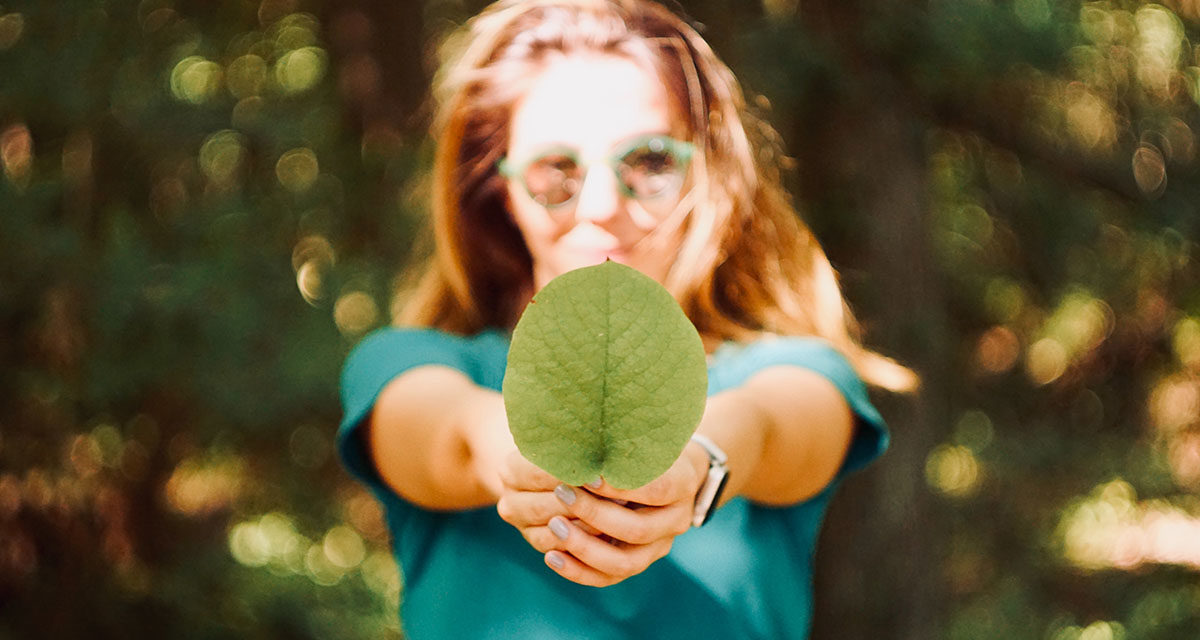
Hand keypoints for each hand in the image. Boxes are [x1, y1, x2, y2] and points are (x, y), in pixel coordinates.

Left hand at [496, 445, 707, 586]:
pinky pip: (608, 578)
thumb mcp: (644, 433)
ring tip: (553, 526)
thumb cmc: (649, 444)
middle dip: (594, 514)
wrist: (672, 472)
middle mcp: (676, 520)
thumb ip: (622, 438)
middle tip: (560, 494)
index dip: (619, 486)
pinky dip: (579, 571)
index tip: (587, 475)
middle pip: (636, 529)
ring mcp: (659, 546)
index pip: (655, 490)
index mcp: (683, 484)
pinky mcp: (638, 561)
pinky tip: (552, 555)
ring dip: (584, 547)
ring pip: (623, 562)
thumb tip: (582, 428)